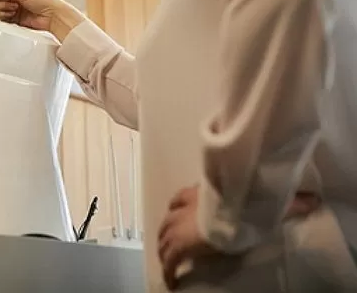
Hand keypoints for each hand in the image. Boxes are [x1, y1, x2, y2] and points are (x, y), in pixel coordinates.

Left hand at [158, 185, 321, 289]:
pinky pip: (169, 261)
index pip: (180, 199)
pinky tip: (172, 282)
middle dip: (169, 232)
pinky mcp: (179, 245)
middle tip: (173, 245)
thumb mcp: (261, 199)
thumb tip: (312, 201)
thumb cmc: (246, 202)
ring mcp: (178, 227)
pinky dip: (169, 271)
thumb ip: (286, 201)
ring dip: (165, 251)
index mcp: (198, 194)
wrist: (233, 209)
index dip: (179, 208)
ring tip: (170, 263)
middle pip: (167, 221)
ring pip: (163, 240)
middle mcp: (184, 208)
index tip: (181, 216)